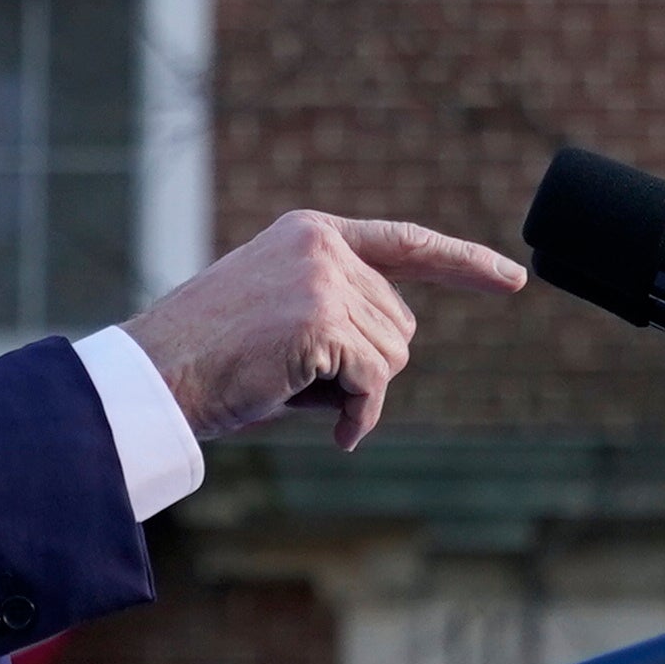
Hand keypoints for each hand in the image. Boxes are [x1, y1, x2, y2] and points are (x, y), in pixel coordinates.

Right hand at [126, 211, 529, 451]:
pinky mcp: (321, 319)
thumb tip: (394, 353)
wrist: (152, 379)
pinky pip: (375, 381)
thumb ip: (340, 316)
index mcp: (310, 233)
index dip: (463, 262)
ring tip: (300, 398)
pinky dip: (362, 415)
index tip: (511, 279)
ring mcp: (322, 277)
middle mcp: (321, 244)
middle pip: (401, 321)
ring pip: (394, 354)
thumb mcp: (279, 319)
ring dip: (360, 393)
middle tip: (309, 389)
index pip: (405, 242)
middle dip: (369, 368)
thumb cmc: (210, 363)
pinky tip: (334, 431)